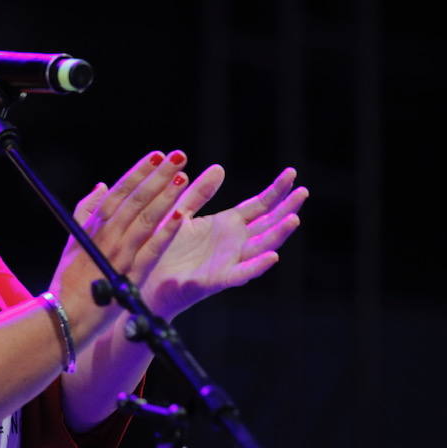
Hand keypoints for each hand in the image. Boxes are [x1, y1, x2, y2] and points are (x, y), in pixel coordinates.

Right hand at [51, 151, 187, 341]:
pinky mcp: (130, 275)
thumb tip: (101, 185)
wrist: (64, 316)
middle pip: (135, 200)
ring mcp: (119, 255)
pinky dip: (166, 232)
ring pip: (145, 219)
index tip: (156, 155)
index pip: (118, 192)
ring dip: (164, 197)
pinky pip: (151, 250)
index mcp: (92, 227)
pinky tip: (181, 215)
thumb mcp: (72, 241)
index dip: (138, 172)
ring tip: (182, 176)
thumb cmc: (67, 281)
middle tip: (177, 156)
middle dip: (157, 176)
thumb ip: (85, 211)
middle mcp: (106, 236)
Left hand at [136, 165, 307, 317]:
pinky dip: (258, 265)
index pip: (259, 205)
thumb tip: (219, 167)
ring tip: (294, 218)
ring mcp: (228, 261)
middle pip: (268, 224)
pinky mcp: (215, 280)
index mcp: (226, 225)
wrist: (142, 280)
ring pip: (261, 247)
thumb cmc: (162, 248)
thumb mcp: (180, 212)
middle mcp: (233, 243)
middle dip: (286, 208)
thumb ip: (198, 193)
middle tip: (304, 191)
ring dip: (279, 234)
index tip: (292, 173)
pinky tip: (273, 256)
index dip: (276, 190)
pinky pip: (241, 273)